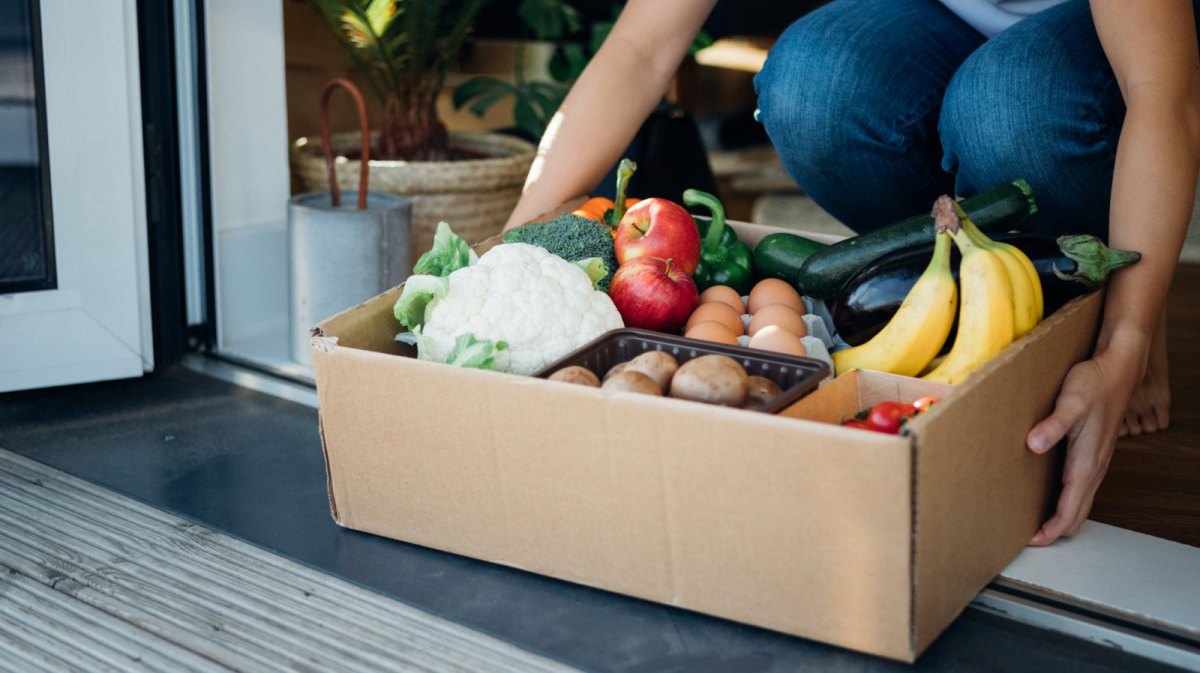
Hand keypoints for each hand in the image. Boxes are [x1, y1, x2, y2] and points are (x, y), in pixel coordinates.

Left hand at [1024, 348, 1140, 545]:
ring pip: (1080, 503)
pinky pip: (1080, 489)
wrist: (1117, 370)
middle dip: (1054, 531)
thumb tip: (1034, 444)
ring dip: (1061, 518)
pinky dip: (1066, 502)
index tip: (1030, 540)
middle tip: (1027, 538)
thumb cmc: (1094, 384)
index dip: (1050, 530)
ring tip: (1034, 523)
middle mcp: (1093, 468)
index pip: (1069, 510)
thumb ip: (1053, 424)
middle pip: (1076, 514)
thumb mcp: (1071, 402)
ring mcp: (1095, 463)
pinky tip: (1049, 496)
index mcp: (1086, 463)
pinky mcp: (1092, 454)